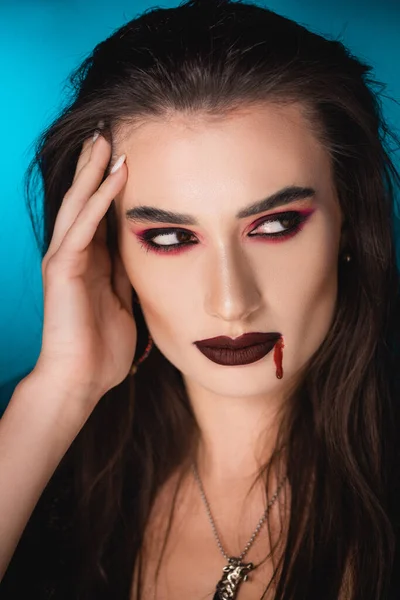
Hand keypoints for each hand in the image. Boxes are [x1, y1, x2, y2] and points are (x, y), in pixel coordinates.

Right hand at [32, 133, 136, 403]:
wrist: (82, 379)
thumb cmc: (103, 348)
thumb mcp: (124, 302)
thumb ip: (126, 276)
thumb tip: (142, 256)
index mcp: (92, 262)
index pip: (100, 214)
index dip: (110, 186)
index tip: (128, 157)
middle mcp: (75, 254)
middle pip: (84, 201)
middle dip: (96, 167)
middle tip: (109, 133)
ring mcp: (66, 259)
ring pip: (78, 204)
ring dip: (93, 171)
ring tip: (105, 139)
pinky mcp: (63, 269)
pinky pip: (83, 227)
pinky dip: (99, 200)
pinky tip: (115, 175)